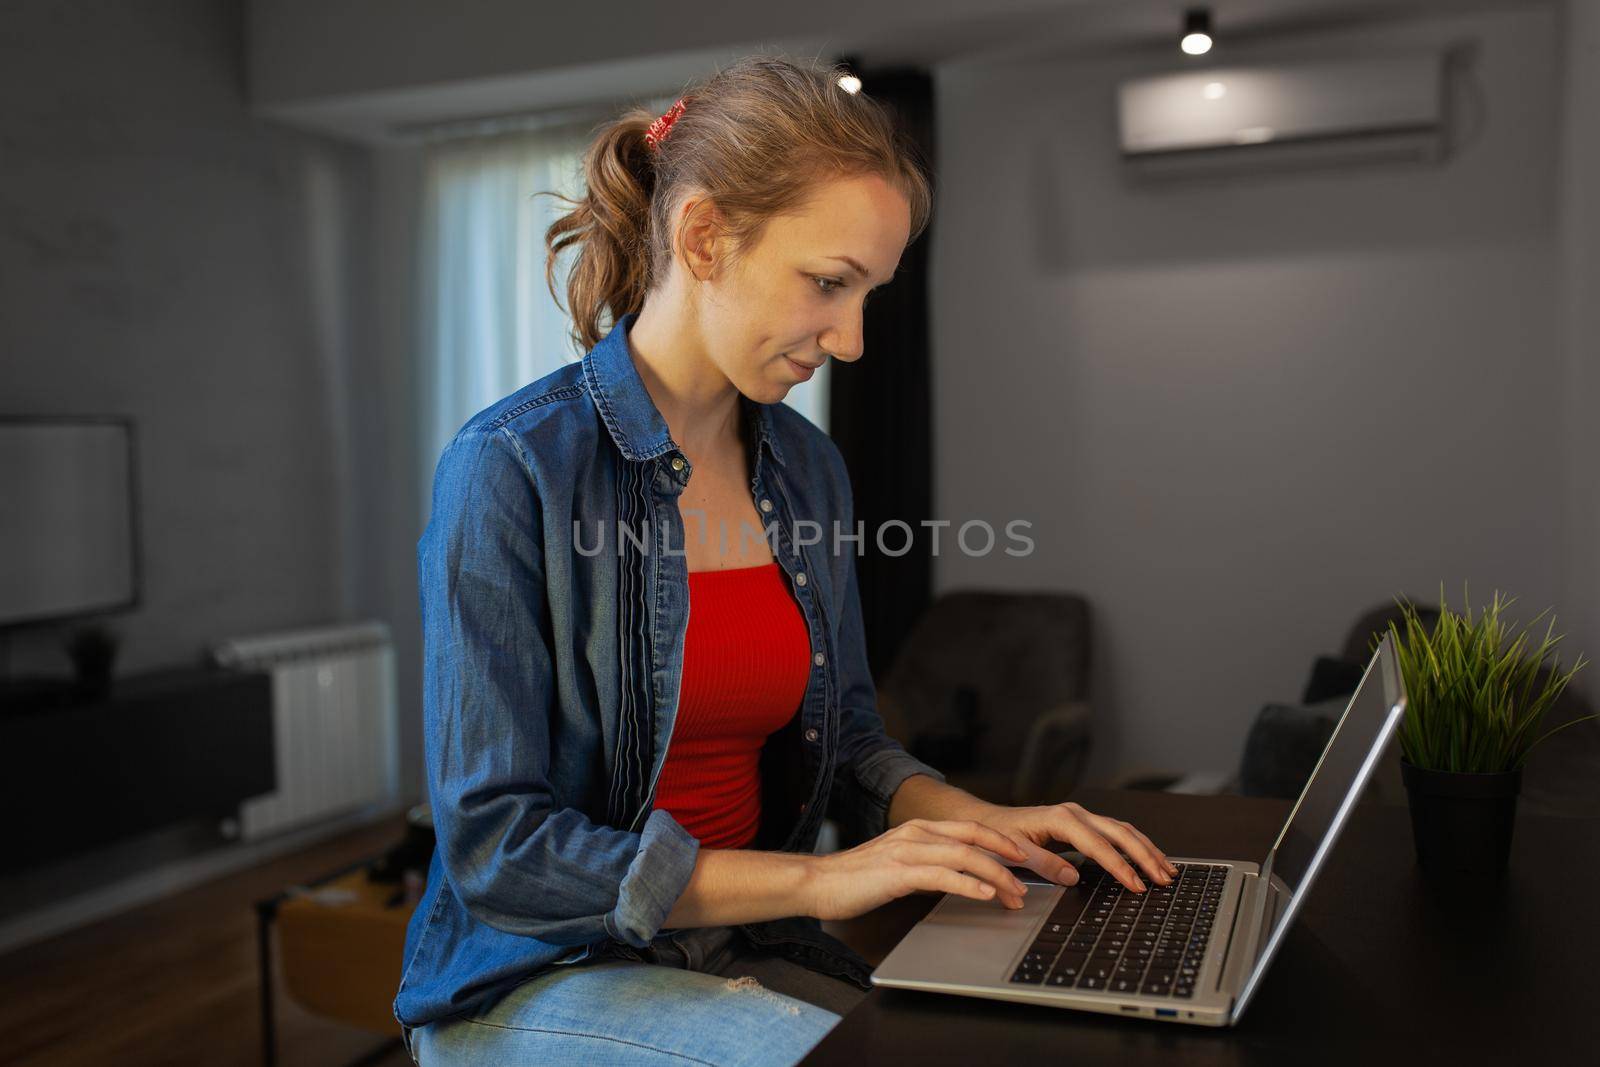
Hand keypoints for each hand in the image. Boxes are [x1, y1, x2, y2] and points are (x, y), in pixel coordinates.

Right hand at [803, 818, 1035, 920]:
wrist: (818, 883)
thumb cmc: (856, 879)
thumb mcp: (899, 865)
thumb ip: (927, 864)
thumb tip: (958, 878)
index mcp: (918, 829)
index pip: (971, 828)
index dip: (1001, 839)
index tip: (1024, 855)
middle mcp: (916, 833)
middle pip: (975, 837)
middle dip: (1009, 856)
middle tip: (1032, 876)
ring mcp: (907, 850)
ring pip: (965, 855)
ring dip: (997, 875)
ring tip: (1016, 894)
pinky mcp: (898, 872)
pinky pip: (943, 876)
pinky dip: (970, 885)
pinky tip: (986, 896)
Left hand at [974, 801, 1177, 893]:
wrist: (989, 822)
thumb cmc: (998, 837)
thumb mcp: (1014, 853)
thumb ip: (1043, 864)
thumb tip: (1073, 877)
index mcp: (1060, 819)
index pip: (1098, 845)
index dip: (1119, 866)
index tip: (1135, 884)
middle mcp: (1075, 814)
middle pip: (1120, 832)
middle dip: (1144, 855)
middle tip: (1163, 878)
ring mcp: (1081, 816)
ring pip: (1123, 830)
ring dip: (1146, 849)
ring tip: (1166, 870)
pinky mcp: (1083, 824)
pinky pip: (1115, 833)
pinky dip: (1135, 846)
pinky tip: (1148, 859)